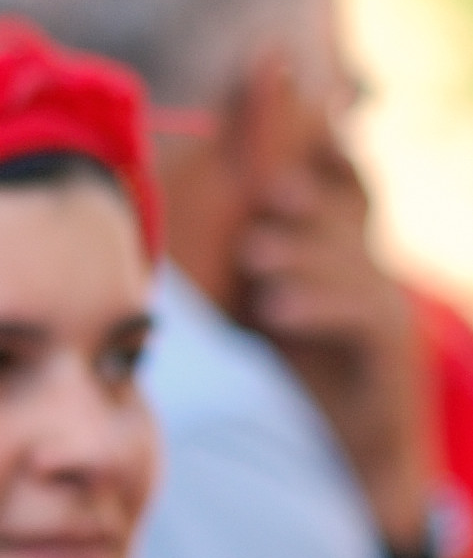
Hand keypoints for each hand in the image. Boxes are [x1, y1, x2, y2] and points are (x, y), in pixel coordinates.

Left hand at [237, 137, 435, 551]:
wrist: (344, 458)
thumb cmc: (287, 377)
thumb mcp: (249, 302)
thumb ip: (224, 247)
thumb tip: (168, 201)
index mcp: (329, 244)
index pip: (331, 174)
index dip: (313, 136)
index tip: (283, 99)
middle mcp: (363, 261)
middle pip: (344, 204)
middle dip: (303, 192)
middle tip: (262, 190)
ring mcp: (383, 303)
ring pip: (348, 259)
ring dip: (299, 253)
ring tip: (254, 256)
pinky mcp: (389, 350)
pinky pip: (361, 315)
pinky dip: (317, 307)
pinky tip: (275, 309)